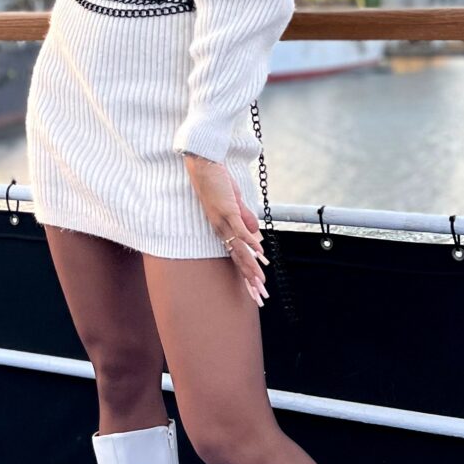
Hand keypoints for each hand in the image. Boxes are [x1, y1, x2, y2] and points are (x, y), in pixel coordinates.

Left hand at [181, 155, 269, 305]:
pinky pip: (240, 230)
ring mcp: (224, 222)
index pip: (238, 258)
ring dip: (252, 267)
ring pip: (240, 250)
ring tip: (260, 283)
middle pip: (239, 261)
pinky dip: (250, 242)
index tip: (256, 291)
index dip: (248, 275)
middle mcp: (222, 231)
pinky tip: (260, 254)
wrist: (203, 164)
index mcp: (224, 231)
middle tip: (260, 299)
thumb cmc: (218, 183)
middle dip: (250, 281)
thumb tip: (257, 237)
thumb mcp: (235, 204)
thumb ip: (246, 219)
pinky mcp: (227, 211)